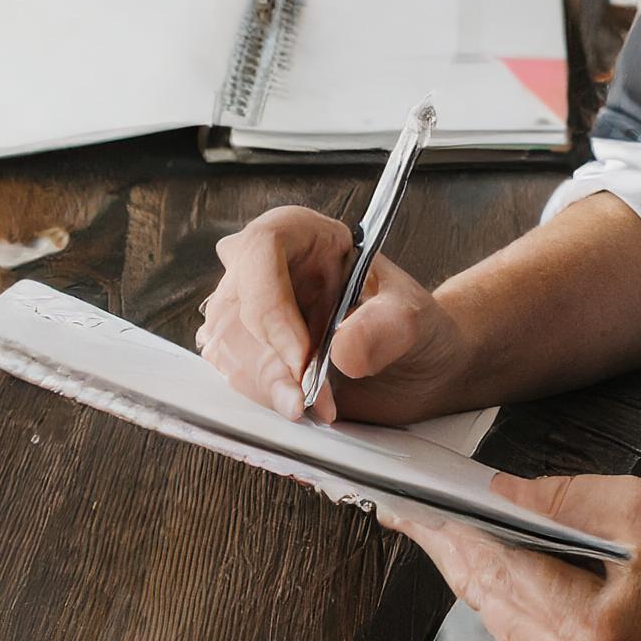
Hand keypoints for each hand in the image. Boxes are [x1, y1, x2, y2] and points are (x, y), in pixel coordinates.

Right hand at [197, 204, 469, 425]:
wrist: (412, 362)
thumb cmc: (410, 323)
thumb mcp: (413, 315)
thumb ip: (388, 325)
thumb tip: (343, 350)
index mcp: (301, 233)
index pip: (262, 249)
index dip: (272, 304)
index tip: (300, 355)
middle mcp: (263, 268)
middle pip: (235, 306)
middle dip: (268, 362)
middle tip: (306, 399)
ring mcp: (245, 312)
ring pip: (227, 347)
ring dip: (265, 387)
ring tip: (313, 407)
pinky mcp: (244, 353)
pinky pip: (233, 375)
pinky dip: (264, 398)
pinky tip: (300, 408)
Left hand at [380, 473, 640, 640]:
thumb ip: (566, 498)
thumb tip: (498, 493)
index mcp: (589, 629)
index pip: (499, 565)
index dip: (452, 528)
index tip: (414, 501)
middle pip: (487, 596)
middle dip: (450, 547)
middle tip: (411, 508)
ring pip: (494, 620)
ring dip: (474, 573)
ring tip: (442, 528)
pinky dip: (505, 601)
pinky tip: (495, 566)